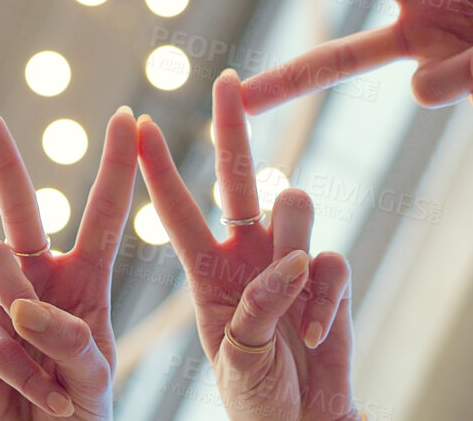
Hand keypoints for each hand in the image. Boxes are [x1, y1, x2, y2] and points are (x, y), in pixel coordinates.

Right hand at [0, 107, 136, 419]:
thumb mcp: (95, 375)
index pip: (101, 215)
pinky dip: (25, 371)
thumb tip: (24, 306)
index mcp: (83, 280)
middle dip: (1, 159)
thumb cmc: (79, 414)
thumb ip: (70, 339)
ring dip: (23, 306)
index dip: (115, 167)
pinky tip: (48, 399)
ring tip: (50, 362)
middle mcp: (37, 282)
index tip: (130, 117)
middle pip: (17, 210)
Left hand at [138, 76, 357, 420]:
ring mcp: (293, 262)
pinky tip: (313, 337)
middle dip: (232, 129)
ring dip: (292, 246)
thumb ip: (257, 310)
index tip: (140, 125)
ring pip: (295, 207)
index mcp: (208, 271)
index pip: (178, 210)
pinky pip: (333, 263)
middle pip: (239, 178)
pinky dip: (324, 302)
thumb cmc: (256, 396)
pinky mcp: (331, 280)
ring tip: (290, 300)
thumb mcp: (236, 358)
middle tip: (227, 84)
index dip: (158, 169)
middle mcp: (249, 253)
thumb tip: (292, 264)